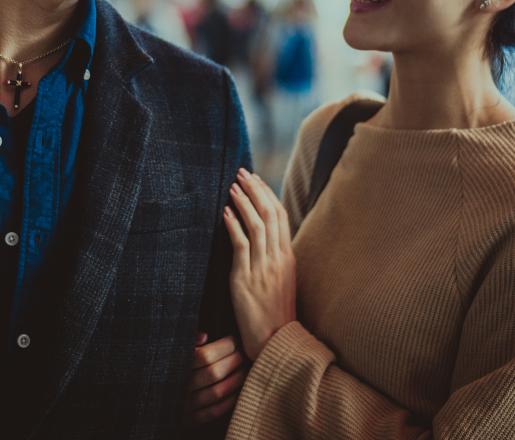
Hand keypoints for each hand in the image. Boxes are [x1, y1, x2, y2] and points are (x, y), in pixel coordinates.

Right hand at [181, 332, 245, 428]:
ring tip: (246, 368)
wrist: (153, 397)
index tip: (235, 340)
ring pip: (218, 392)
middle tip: (244, 353)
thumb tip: (205, 337)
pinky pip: (216, 411)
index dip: (226, 346)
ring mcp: (184, 406)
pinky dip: (231, 400)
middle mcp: (178, 387)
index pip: (205, 355)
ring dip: (238, 379)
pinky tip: (239, 388)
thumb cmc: (172, 364)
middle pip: (215, 373)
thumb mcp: (176, 347)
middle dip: (235, 360)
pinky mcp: (190, 421)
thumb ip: (189, 339)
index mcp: (174, 365)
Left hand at [224, 168, 296, 361]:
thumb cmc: (275, 313)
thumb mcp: (280, 281)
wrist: (274, 342)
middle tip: (242, 173)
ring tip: (232, 187)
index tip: (255, 179)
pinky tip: (226, 213)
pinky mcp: (247, 280)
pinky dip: (234, 226)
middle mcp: (278, 259)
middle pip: (270, 214)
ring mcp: (263, 269)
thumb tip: (262, 235)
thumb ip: (273, 258)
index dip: (267, 194)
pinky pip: (242, 246)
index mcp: (288, 258)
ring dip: (244, 202)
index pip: (280, 216)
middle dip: (256, 190)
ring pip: (257, 226)